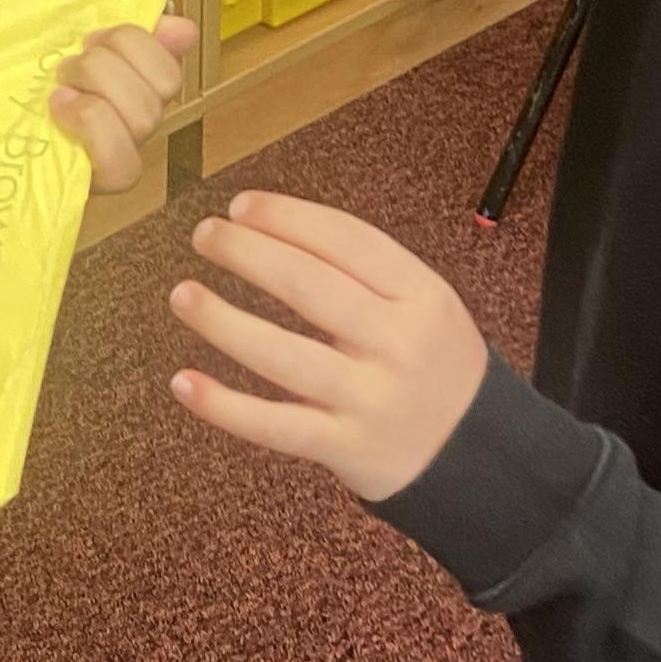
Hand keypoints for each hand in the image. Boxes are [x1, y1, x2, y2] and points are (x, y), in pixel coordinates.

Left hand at [50, 14, 197, 193]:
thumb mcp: (56, 48)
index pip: (169, 66)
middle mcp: (129, 126)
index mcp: (126, 87)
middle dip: (110, 63)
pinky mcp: (93, 185)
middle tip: (66, 63)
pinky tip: (59, 111)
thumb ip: (115, 37)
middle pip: (161, 89)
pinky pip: (123, 163)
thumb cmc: (8, 89)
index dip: (142, 43)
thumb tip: (179, 26)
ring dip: (98, 87)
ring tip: (57, 88)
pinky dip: (94, 124)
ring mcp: (114, 157)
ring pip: (146, 116)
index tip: (94, 35)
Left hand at [167, 193, 489, 501]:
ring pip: (283, 355)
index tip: (240, 206)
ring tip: (183, 295)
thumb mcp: (427, 308)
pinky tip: (183, 382)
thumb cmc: (434, 366)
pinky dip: (225, 406)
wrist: (477, 455)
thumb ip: (367, 275)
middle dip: (248, 254)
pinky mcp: (346, 448)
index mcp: (421, 295)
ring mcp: (370, 399)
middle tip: (204, 236)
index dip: (287, 218)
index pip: (346, 241)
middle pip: (309, 287)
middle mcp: (397, 343)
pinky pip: (275, 425)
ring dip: (223, 322)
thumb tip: (273, 232)